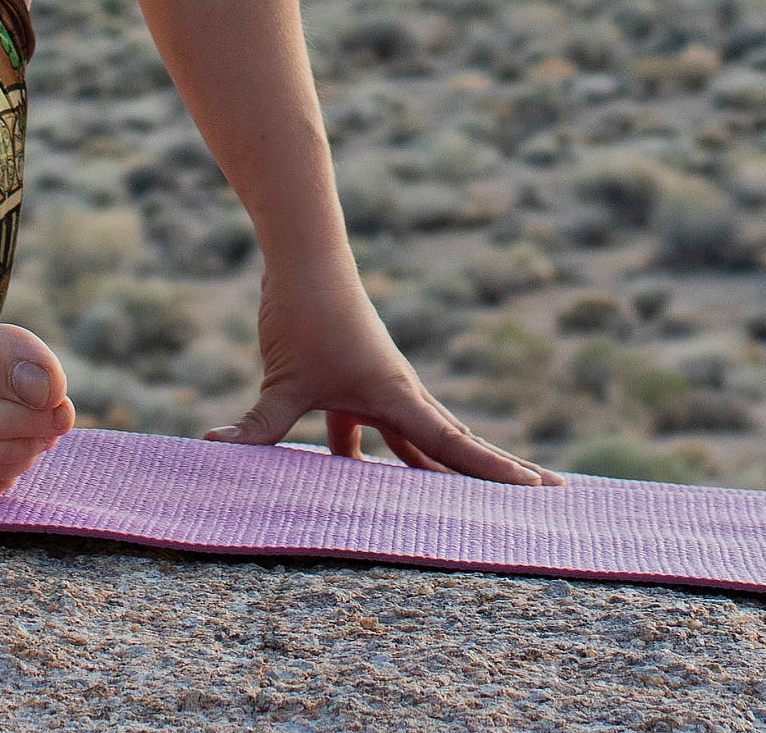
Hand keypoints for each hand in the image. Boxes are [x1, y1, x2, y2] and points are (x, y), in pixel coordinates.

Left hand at [203, 264, 558, 484]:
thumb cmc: (305, 313)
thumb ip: (259, 426)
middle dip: (494, 473)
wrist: (303, 256)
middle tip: (549, 494)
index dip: (496, 472)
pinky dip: (369, 464)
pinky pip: (370, 435)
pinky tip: (356, 493)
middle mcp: (398, 395)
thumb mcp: (285, 379)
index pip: (455, 446)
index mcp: (397, 397)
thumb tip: (216, 449)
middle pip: (455, 445)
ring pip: (416, 442)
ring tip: (464, 509)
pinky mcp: (350, 385)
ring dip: (436, 473)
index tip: (542, 489)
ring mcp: (377, 390)